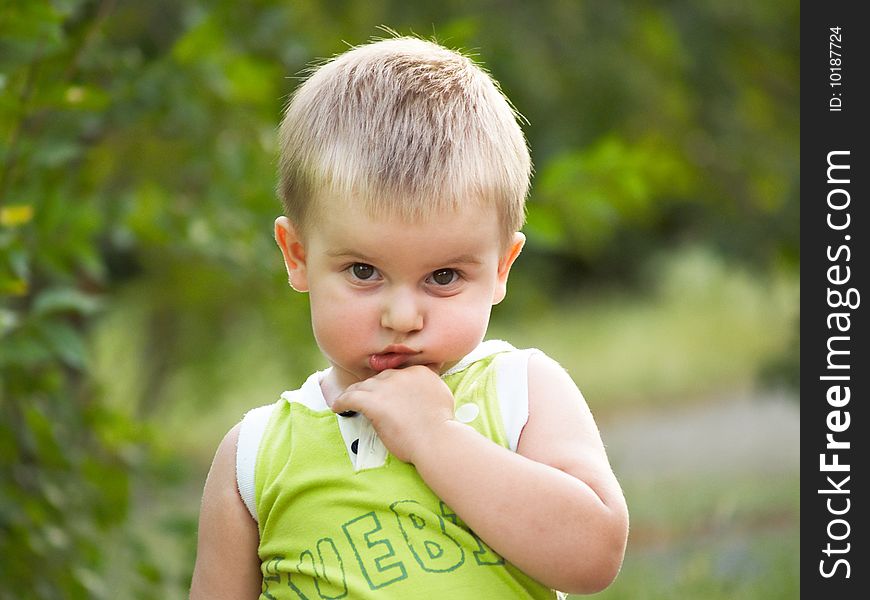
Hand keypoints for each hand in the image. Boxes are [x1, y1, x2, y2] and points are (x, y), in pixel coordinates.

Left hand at [331, 366, 454, 463]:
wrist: (436, 439)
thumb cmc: (441, 424)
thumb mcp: (442, 393)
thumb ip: (431, 381)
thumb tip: (432, 369)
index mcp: (417, 371)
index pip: (396, 373)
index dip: (388, 384)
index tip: (385, 393)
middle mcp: (400, 374)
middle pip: (378, 378)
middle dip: (372, 389)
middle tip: (366, 399)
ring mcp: (385, 387)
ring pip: (362, 386)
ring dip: (354, 393)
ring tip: (347, 401)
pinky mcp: (372, 402)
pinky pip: (350, 397)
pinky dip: (341, 401)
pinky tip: (337, 407)